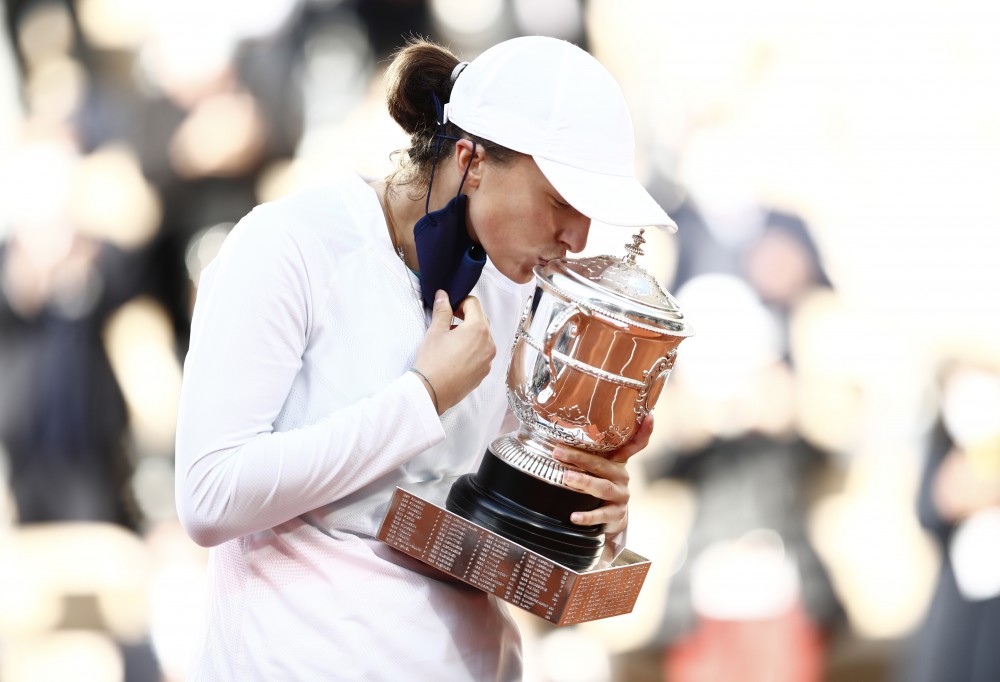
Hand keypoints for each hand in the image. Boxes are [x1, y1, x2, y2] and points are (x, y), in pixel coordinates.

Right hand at [412, 290, 495, 413]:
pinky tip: (455, 356)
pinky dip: (472, 350)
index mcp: (479, 329)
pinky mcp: (484, 373)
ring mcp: (488, 360)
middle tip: (449, 322)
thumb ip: (442, 310)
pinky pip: (482, 354)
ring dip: (470, 334)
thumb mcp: (435, 331)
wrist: (431, 392)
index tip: (450, 308)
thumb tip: (443, 296)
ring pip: (483, 338)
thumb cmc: (433, 361)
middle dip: (467, 317)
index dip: (460, 302)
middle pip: (481, 320)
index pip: (474, 304)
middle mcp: (489, 344)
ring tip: (451, 341)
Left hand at [553, 413, 654, 535]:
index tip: (650, 417)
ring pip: (603, 487)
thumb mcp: (598, 468)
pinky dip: (587, 516)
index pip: (635, 444)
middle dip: (579, 457)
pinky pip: (601, 514)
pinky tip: (574, 517)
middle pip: (602, 464)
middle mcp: (622, 476)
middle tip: (558, 452)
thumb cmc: (599, 485)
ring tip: (566, 477)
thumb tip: (556, 439)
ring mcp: (621, 496)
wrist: (610, 519)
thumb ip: (586, 453)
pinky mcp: (616, 514)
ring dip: (583, 482)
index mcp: (618, 462)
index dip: (644, 431)